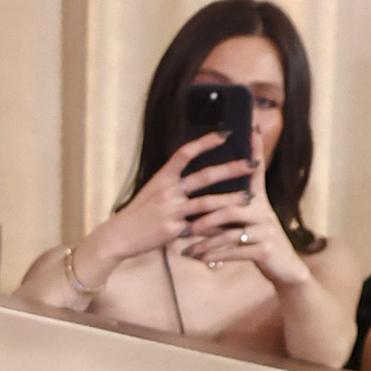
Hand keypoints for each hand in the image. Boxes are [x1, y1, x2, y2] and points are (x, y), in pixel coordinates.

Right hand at [95, 128, 236, 271]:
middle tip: (251, 163)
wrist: (119, 236)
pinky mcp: (173, 230)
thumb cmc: (139, 212)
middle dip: (231, 168)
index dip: (206, 142)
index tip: (226, 134)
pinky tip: (232, 226)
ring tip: (249, 196)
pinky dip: (216, 226)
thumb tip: (198, 174)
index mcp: (162, 177)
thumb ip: (174, 182)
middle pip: (204, 176)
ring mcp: (171, 210)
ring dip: (231, 199)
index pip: (185, 153)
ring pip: (207, 202)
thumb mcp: (153, 191)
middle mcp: (168, 191)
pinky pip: (199, 227)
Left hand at [175, 144, 299, 285]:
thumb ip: (231, 208)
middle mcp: (264, 211)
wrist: (284, 266)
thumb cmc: (258, 240)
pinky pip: (233, 252)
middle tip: (182, 224)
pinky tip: (198, 258)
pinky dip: (213, 255)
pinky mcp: (264, 250)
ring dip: (204, 241)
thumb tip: (203, 199)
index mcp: (258, 201)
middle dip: (203, 217)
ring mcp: (265, 230)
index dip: (255, 149)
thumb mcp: (248, 220)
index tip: (250, 127)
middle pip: (230, 207)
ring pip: (229, 233)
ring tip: (185, 246)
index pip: (256, 171)